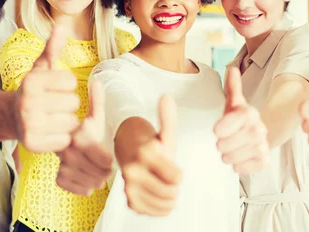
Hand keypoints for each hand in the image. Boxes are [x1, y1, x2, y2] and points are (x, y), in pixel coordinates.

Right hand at [14, 25, 79, 152]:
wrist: (11, 117)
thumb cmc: (34, 89)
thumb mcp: (42, 67)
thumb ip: (53, 47)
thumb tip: (62, 25)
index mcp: (31, 81)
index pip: (71, 81)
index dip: (67, 84)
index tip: (55, 87)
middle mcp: (27, 102)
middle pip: (73, 102)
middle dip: (68, 103)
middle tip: (54, 105)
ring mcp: (28, 124)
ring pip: (71, 122)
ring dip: (67, 121)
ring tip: (53, 118)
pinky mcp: (32, 143)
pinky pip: (64, 140)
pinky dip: (62, 138)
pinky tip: (51, 132)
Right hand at [56, 80, 113, 195]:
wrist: (54, 140)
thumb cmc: (79, 128)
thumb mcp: (91, 115)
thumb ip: (97, 101)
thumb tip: (98, 81)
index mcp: (79, 137)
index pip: (104, 160)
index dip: (109, 160)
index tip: (108, 157)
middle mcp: (69, 153)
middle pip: (100, 173)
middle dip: (105, 171)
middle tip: (105, 166)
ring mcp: (63, 166)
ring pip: (91, 183)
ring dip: (97, 179)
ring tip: (97, 171)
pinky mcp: (60, 179)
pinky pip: (81, 190)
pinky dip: (86, 187)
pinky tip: (87, 177)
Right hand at [122, 95, 181, 215]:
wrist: (130, 154)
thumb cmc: (152, 145)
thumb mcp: (163, 133)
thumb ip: (168, 117)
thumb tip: (167, 96)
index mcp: (146, 154)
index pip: (177, 178)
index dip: (178, 173)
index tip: (170, 165)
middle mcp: (134, 171)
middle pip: (171, 192)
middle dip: (174, 186)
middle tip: (167, 177)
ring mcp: (130, 188)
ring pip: (165, 204)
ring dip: (169, 197)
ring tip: (163, 184)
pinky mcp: (130, 202)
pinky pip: (156, 212)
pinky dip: (161, 206)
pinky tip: (157, 194)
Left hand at [214, 67, 268, 173]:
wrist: (249, 136)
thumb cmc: (236, 119)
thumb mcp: (232, 102)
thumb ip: (231, 87)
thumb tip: (232, 69)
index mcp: (250, 113)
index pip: (237, 120)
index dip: (223, 127)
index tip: (216, 130)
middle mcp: (260, 129)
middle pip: (230, 142)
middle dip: (221, 144)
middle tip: (221, 142)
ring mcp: (263, 146)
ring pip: (235, 157)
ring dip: (227, 156)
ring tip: (228, 150)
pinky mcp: (264, 161)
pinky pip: (245, 168)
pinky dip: (238, 166)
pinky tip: (238, 159)